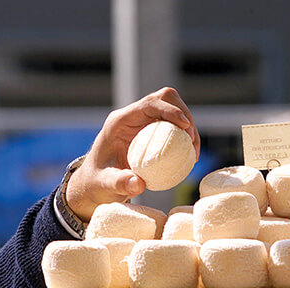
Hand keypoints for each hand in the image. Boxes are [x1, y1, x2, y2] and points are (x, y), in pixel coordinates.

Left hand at [66, 87, 200, 220]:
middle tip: (192, 142)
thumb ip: (119, 183)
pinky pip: (173, 125)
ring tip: (193, 153)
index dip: (170, 110)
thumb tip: (139, 185)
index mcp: (119, 122)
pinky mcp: (151, 131)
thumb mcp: (105, 184)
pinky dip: (185, 136)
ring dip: (188, 126)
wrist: (95, 183)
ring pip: (173, 110)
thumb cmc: (97, 182)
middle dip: (184, 115)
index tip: (186, 127)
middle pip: (165, 100)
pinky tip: (189, 156)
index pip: (149, 104)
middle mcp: (132, 117)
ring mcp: (143, 122)